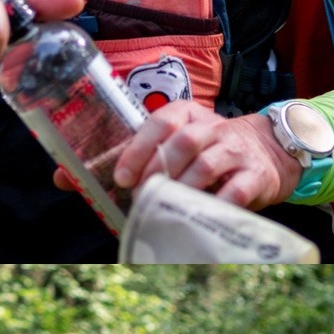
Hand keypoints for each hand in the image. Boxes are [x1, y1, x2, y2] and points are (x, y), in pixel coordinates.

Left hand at [92, 104, 302, 208]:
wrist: (270, 153)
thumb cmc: (208, 152)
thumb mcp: (173, 146)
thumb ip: (127, 160)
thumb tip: (63, 179)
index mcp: (186, 115)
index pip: (158, 123)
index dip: (137, 150)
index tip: (121, 178)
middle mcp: (211, 128)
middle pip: (183, 142)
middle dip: (158, 171)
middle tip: (142, 197)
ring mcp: (235, 150)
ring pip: (206, 164)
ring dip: (182, 188)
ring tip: (166, 209)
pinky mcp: (256, 176)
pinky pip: (236, 190)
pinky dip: (217, 206)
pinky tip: (200, 219)